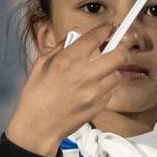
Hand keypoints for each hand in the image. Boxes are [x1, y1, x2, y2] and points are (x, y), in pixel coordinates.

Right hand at [5, 24, 129, 156]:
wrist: (38, 127)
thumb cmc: (35, 95)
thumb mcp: (41, 64)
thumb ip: (61, 46)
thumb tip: (77, 34)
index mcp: (67, 61)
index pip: (96, 37)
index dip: (106, 29)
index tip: (108, 28)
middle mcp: (84, 74)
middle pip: (119, 54)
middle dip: (120, 48)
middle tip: (116, 47)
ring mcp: (94, 92)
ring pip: (118, 74)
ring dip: (112, 69)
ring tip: (100, 71)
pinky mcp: (99, 106)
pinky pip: (110, 90)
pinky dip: (105, 86)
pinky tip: (93, 88)